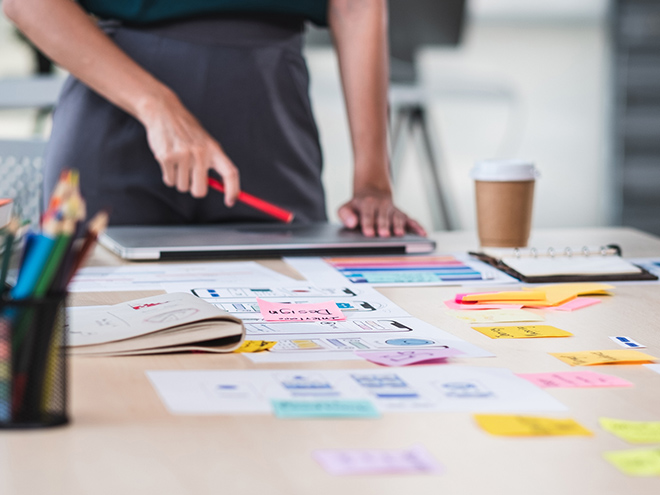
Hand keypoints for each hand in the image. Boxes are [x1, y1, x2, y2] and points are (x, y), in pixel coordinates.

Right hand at [137, 91, 239, 205]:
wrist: (164, 112)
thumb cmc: (187, 131)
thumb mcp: (205, 142)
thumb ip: (212, 163)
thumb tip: (221, 187)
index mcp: (214, 149)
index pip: (230, 173)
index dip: (233, 190)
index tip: (231, 201)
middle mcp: (201, 153)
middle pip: (200, 191)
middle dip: (194, 189)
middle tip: (190, 177)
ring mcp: (183, 155)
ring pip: (183, 187)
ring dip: (179, 179)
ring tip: (178, 161)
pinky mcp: (167, 158)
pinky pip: (170, 181)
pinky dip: (168, 175)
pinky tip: (169, 160)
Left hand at [338, 190, 426, 237]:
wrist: (371, 193)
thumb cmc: (358, 206)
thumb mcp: (346, 207)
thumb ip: (345, 214)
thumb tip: (352, 223)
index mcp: (367, 203)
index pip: (367, 214)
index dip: (368, 223)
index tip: (368, 233)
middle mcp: (382, 205)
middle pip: (383, 216)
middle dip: (384, 225)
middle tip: (384, 235)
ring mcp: (393, 210)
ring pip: (397, 217)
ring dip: (399, 225)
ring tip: (399, 234)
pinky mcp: (402, 215)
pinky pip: (411, 220)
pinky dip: (417, 227)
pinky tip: (423, 234)